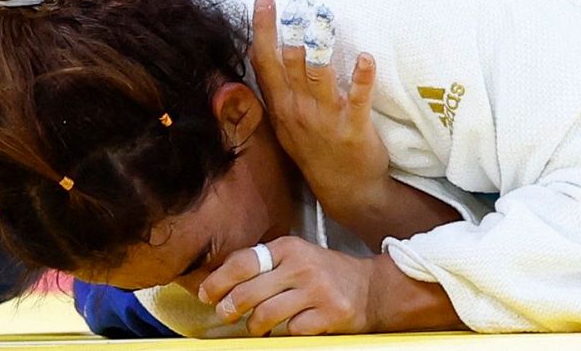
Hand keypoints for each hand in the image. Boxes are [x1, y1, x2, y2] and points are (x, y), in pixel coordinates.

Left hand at [196, 237, 372, 335]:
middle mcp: (301, 266)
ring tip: (255, 327)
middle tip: (226, 314)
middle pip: (248, 291)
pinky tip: (288, 328)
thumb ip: (266, 264)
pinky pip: (291, 330)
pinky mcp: (328, 314)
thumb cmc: (328, 274)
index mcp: (289, 248)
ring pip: (265, 314)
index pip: (243, 262)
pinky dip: (284, 333)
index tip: (207, 294)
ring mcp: (316, 290)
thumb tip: (222, 278)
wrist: (373, 288)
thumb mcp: (298, 257)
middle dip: (230, 308)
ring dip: (254, 326)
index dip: (218, 281)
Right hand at [247, 0, 388, 216]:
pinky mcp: (353, 126)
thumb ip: (279, 93)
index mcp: (281, 106)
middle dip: (292, 29)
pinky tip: (366, 57)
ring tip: (323, 17)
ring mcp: (325, 118)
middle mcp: (298, 109)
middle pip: (289, 61)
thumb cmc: (316, 152)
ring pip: (317, 74)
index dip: (263, 29)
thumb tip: (269, 56)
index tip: (265, 0)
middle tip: (298, 0)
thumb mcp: (287, 125)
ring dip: (320, 45)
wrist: (345, 190)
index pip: (264, 62)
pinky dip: (362, 76)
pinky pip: (357, 97)